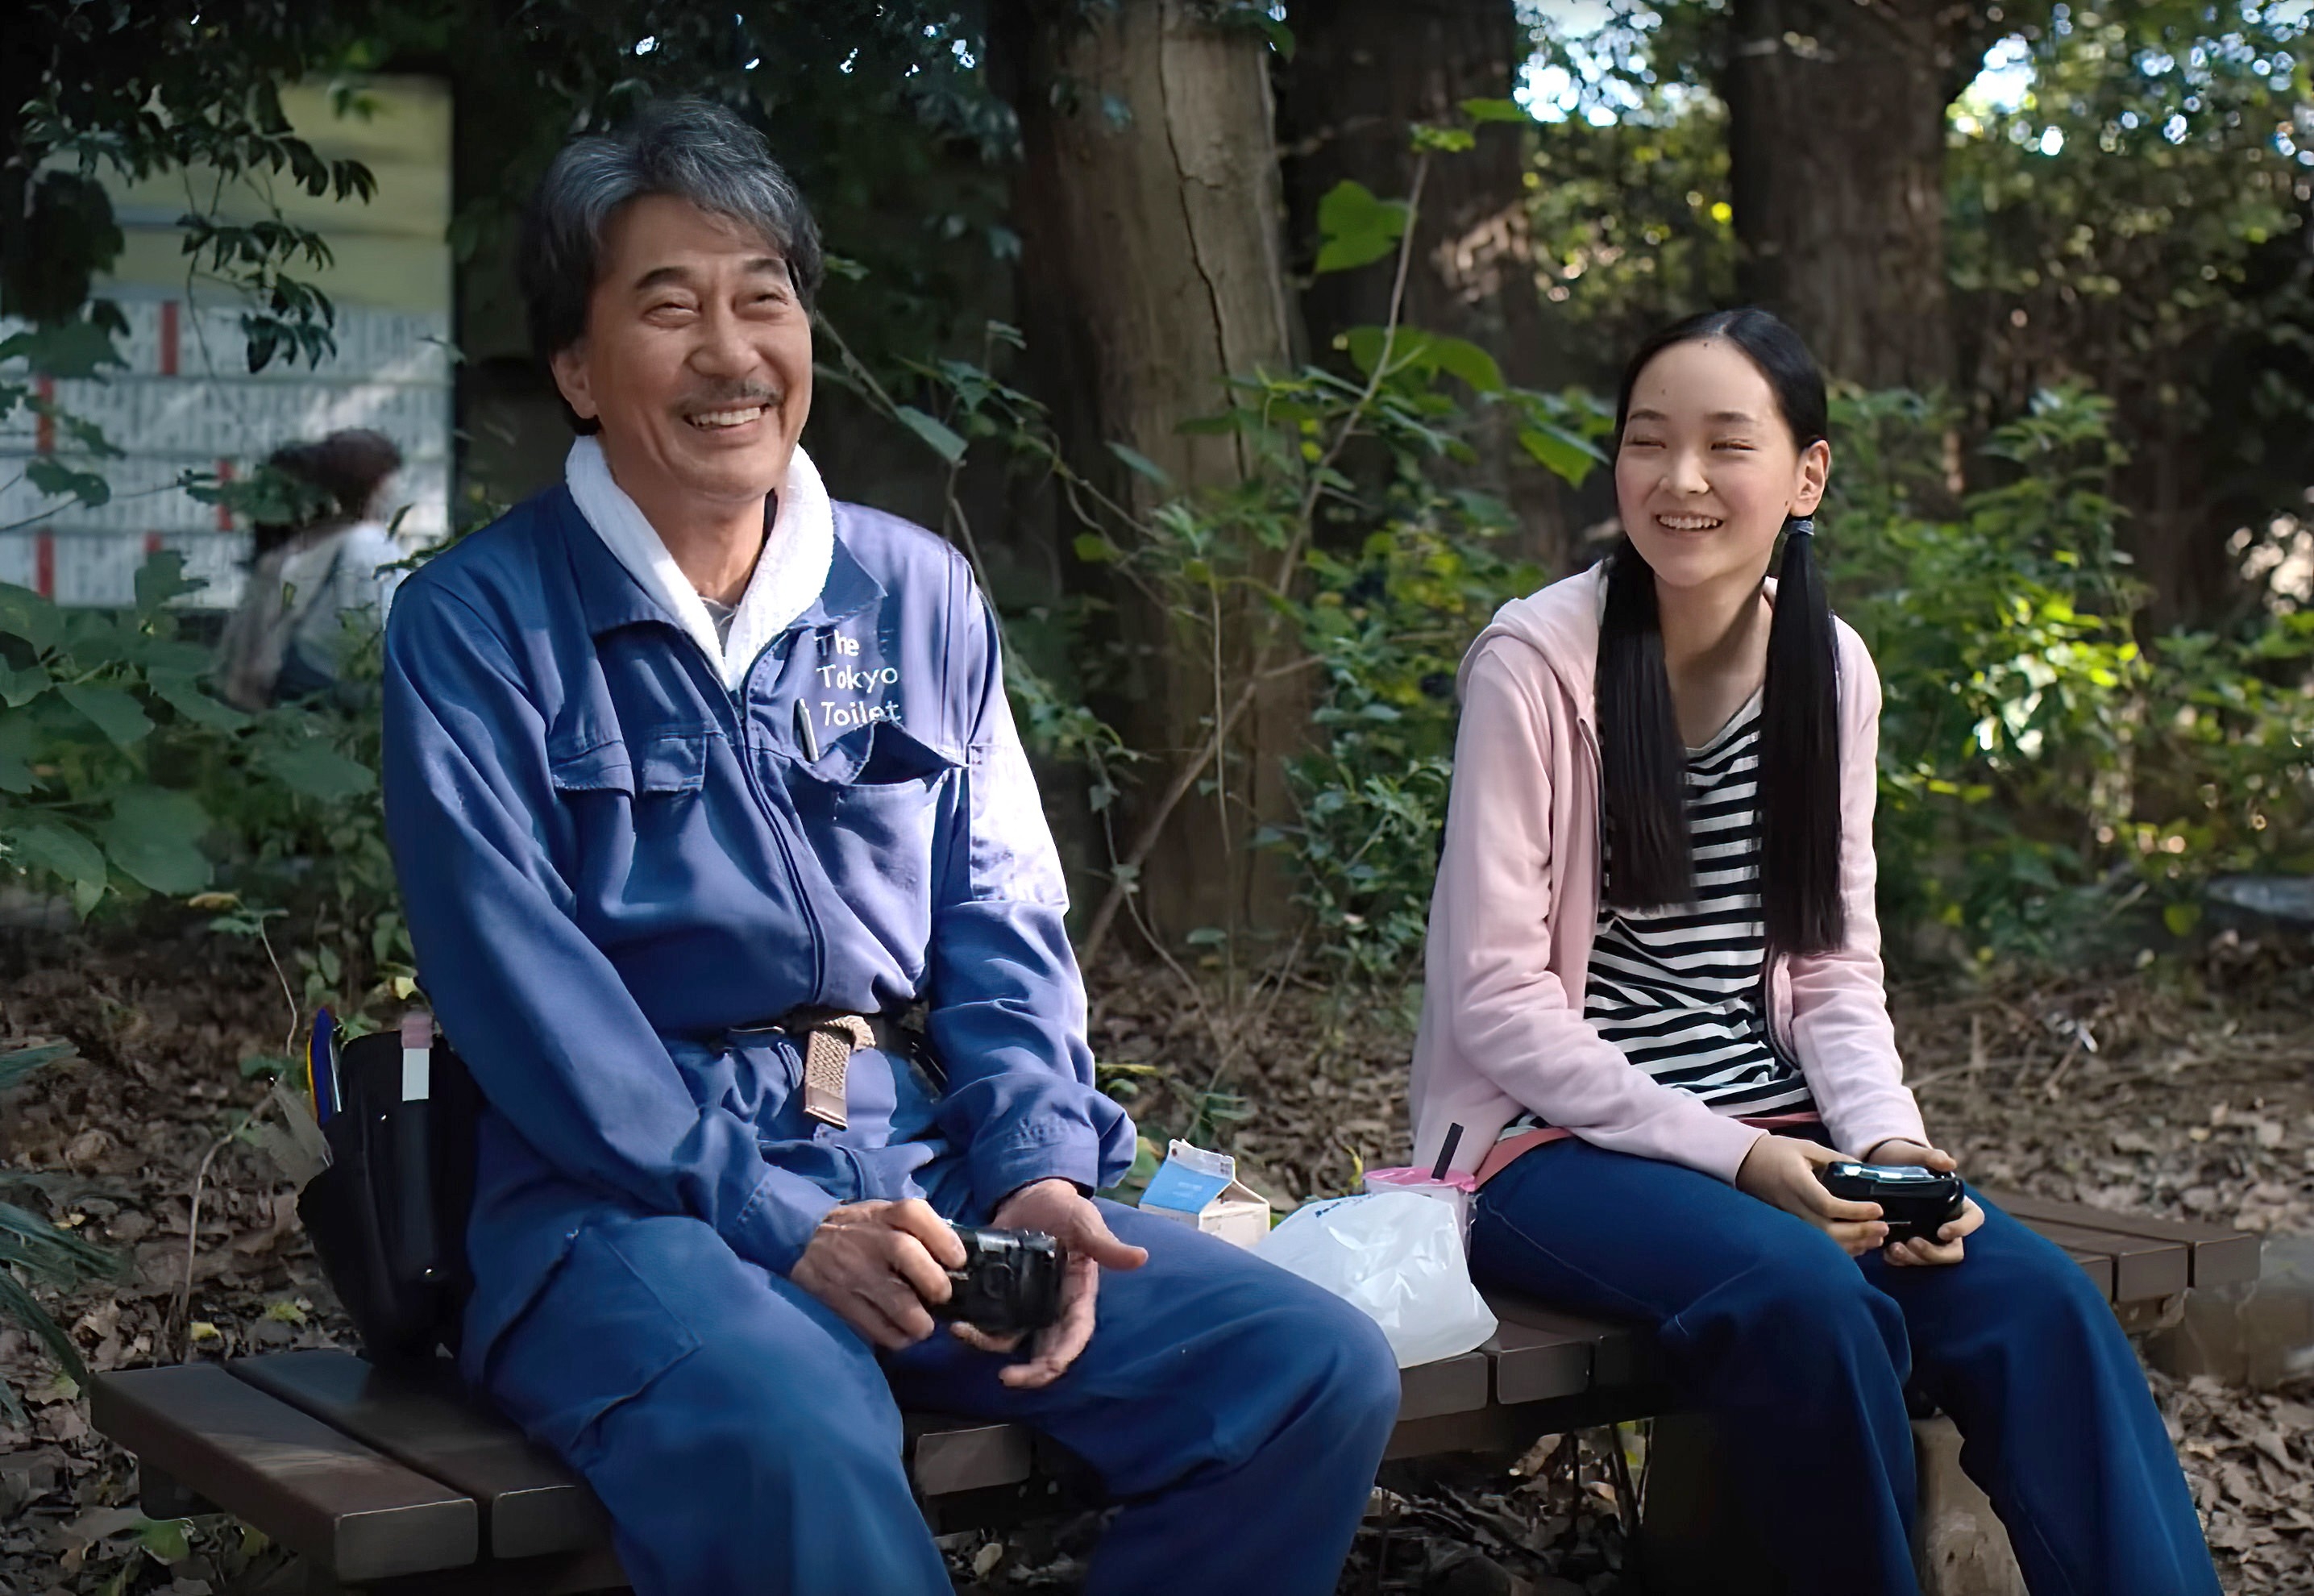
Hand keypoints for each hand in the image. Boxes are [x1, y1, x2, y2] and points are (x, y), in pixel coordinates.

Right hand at [791, 1198, 965, 1349]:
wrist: (804, 1239)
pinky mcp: (836, 1299)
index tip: (957, 1261)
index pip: (914, 1214)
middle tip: (941, 1298)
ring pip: (894, 1300)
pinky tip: (900, 1334)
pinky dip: (894, 1337)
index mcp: (884, 1214)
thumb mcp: (886, 1215)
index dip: (943, 1238)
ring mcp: (851, 1271)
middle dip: (934, 1283)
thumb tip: (958, 1261)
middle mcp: (868, 1239)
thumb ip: (918, 1230)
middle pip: (906, 1253)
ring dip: (918, 1321)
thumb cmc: (862, 1230)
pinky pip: (873, 1328)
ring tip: (922, 1325)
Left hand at [956, 1179, 1147, 1388]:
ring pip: (1007, 1340)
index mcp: (1076, 1298)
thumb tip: (1140, 1257)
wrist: (1032, 1197)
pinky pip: (985, 1319)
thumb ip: (1107, 1246)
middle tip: (1006, 1378)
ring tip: (962, 1332)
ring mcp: (1022, 1305)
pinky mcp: (997, 1295)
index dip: (1063, 1357)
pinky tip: (955, 1319)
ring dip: (985, 1344)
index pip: (1075, 1337)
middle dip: (1027, 1373)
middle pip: (1042, 1353)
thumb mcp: (1087, 1225)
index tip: (1047, 1370)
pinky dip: (971, 1325)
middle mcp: (1049, 1309)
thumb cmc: (1067, 1211)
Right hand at [1735, 1134, 1887, 1255]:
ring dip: (1853, 1244)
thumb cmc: (1776, 1152)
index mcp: (1797, 1183)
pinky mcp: (1790, 1226)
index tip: (1878, 1208)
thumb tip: (1866, 1171)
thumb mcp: (1807, 1148)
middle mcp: (1792, 1206)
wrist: (1744, 1163)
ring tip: (1876, 1238)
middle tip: (1884, 1228)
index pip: (1828, 1205)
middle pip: (1828, 1232)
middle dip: (1859, 1233)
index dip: (1855, 1211)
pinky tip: (1858, 1244)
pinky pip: (1817, 1244)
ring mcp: (1789, 1220)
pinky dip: (1840, 1248)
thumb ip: (1836, 1160)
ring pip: (1823, 1243)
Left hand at [1861, 1140, 1984, 1266]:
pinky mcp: (1910, 1242)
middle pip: (1953, 1250)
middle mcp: (1948, 1224)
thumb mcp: (1917, 1155)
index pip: (1973, 1220)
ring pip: (1931, 1259)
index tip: (1942, 1231)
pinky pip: (1911, 1259)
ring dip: (1915, 1259)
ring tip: (1894, 1249)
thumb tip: (1948, 1163)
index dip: (1962, 1229)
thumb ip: (1933, 1157)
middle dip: (1934, 1253)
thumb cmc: (1907, 1158)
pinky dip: (1900, 1260)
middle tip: (1913, 1243)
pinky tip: (1886, 1253)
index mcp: (1958, 1203)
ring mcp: (1930, 1236)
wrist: (1882, 1165)